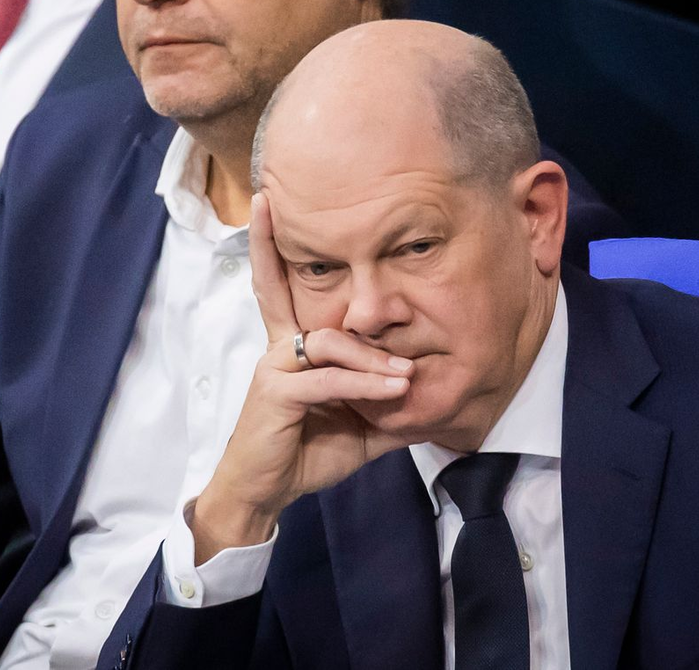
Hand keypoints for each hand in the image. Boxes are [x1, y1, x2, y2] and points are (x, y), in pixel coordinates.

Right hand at [190, 194, 413, 562]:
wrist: (267, 494)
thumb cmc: (306, 452)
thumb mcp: (359, 424)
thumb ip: (386, 401)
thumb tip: (431, 394)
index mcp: (294, 347)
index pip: (279, 288)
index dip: (270, 247)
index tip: (267, 204)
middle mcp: (279, 347)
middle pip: (276, 288)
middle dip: (271, 245)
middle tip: (276, 207)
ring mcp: (274, 367)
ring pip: (331, 342)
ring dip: (374, 357)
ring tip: (408, 374)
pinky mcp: (276, 392)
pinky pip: (330, 379)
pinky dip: (367, 385)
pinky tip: (394, 390)